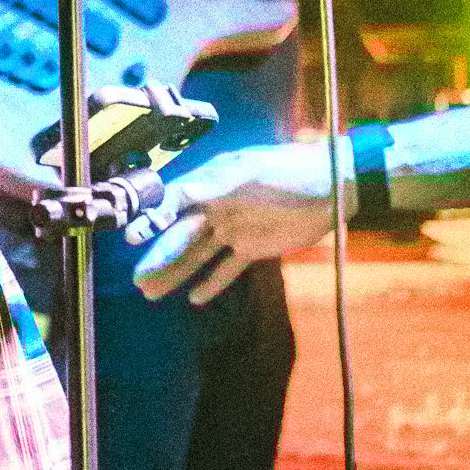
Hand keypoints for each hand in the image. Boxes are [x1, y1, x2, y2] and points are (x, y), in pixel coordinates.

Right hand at [126, 138, 338, 302]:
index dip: (153, 219)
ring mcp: (234, 229)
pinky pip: (228, 268)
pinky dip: (212, 282)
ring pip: (198, 255)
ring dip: (177, 272)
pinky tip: (195, 298)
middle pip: (181, 235)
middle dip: (160, 257)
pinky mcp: (254, 248)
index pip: (174, 203)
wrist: (335, 187)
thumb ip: (219, 184)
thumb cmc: (293, 171)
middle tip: (139, 281)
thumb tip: (183, 190)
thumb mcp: (255, 172)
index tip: (133, 237)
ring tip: (152, 293)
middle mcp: (217, 206)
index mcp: (212, 182)